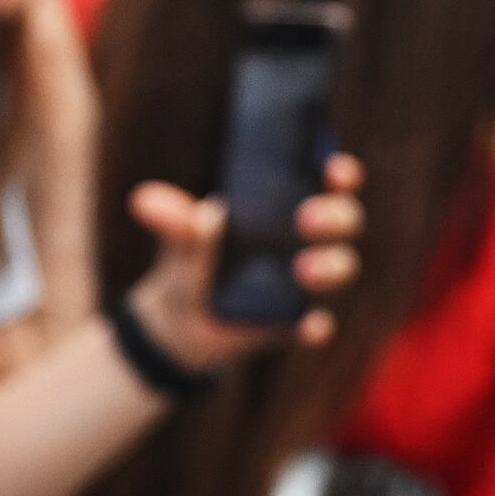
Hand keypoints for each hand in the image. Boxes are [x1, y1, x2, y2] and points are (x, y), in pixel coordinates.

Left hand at [118, 156, 364, 372]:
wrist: (179, 319)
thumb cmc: (191, 257)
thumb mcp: (179, 237)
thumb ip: (171, 220)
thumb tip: (146, 202)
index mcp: (289, 203)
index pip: (330, 181)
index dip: (341, 173)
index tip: (333, 169)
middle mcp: (310, 239)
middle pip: (347, 221)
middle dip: (335, 218)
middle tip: (304, 219)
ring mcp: (309, 281)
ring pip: (342, 268)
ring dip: (330, 267)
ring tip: (301, 270)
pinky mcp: (299, 321)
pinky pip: (319, 323)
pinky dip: (318, 325)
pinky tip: (311, 326)